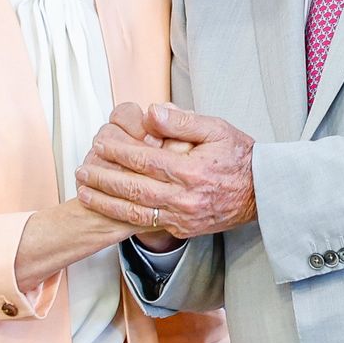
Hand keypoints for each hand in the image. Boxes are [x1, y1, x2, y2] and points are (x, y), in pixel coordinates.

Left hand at [76, 103, 256, 238]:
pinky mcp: (183, 229)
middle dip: (103, 178)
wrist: (262, 192)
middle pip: (133, 189)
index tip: (100, 144)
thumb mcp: (216, 128)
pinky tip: (108, 207)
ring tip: (84, 191)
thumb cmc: (239, 156)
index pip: (144, 160)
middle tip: (81, 169)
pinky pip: (147, 224)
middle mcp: (185, 198)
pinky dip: (123, 217)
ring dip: (105, 202)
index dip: (117, 152)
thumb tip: (151, 113)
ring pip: (135, 212)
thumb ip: (182, 122)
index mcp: (191, 170)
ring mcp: (183, 217)